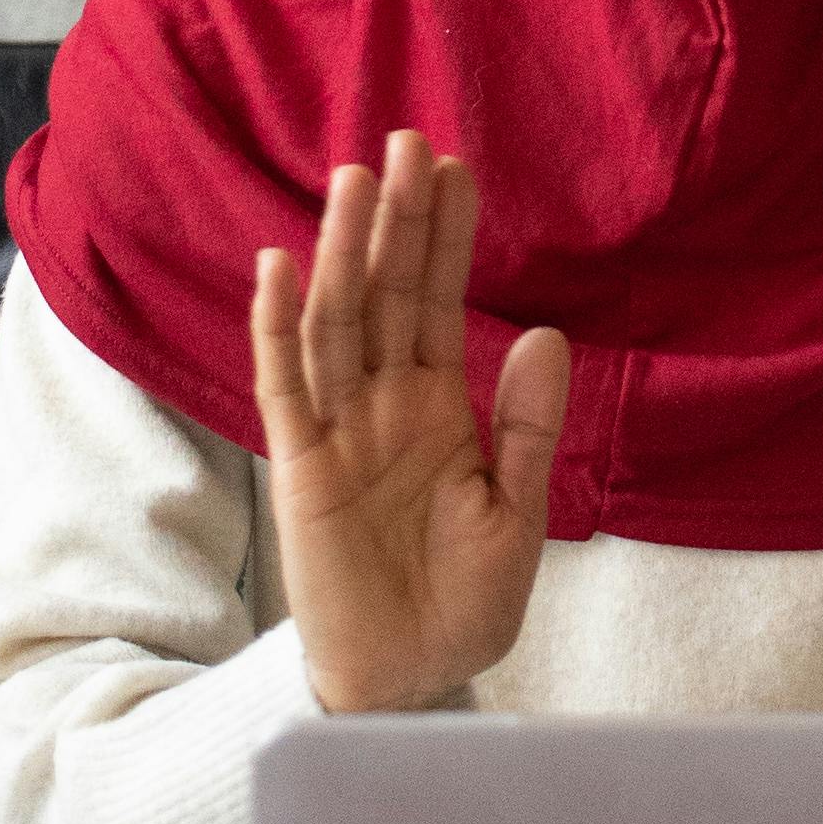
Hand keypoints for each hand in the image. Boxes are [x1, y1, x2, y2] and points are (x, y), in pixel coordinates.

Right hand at [249, 132, 572, 715]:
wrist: (412, 682)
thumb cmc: (463, 600)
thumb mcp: (517, 513)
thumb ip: (527, 427)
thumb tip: (545, 332)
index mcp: (439, 408)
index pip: (437, 303)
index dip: (444, 238)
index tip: (456, 168)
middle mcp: (383, 405)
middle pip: (386, 295)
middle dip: (397, 221)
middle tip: (409, 141)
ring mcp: (338, 432)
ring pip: (336, 323)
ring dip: (343, 252)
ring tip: (355, 180)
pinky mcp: (300, 471)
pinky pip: (285, 387)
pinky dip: (278, 327)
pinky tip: (279, 266)